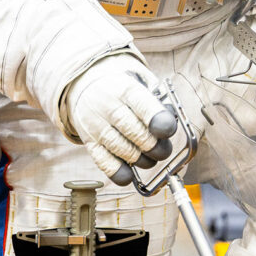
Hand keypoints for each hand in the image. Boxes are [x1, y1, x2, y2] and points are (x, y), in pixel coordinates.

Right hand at [65, 54, 177, 183]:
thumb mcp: (141, 80)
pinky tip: (129, 174)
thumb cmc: (122, 86)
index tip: (168, 130)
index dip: (158, 121)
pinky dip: (118, 172)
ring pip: (120, 149)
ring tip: (149, 158)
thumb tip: (171, 122)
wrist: (84, 83)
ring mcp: (95, 125)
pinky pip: (103, 161)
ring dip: (141, 160)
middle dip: (153, 146)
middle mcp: (107, 106)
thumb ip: (158, 100)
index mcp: (125, 88)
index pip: (143, 105)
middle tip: (162, 150)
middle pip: (133, 131)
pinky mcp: (88, 141)